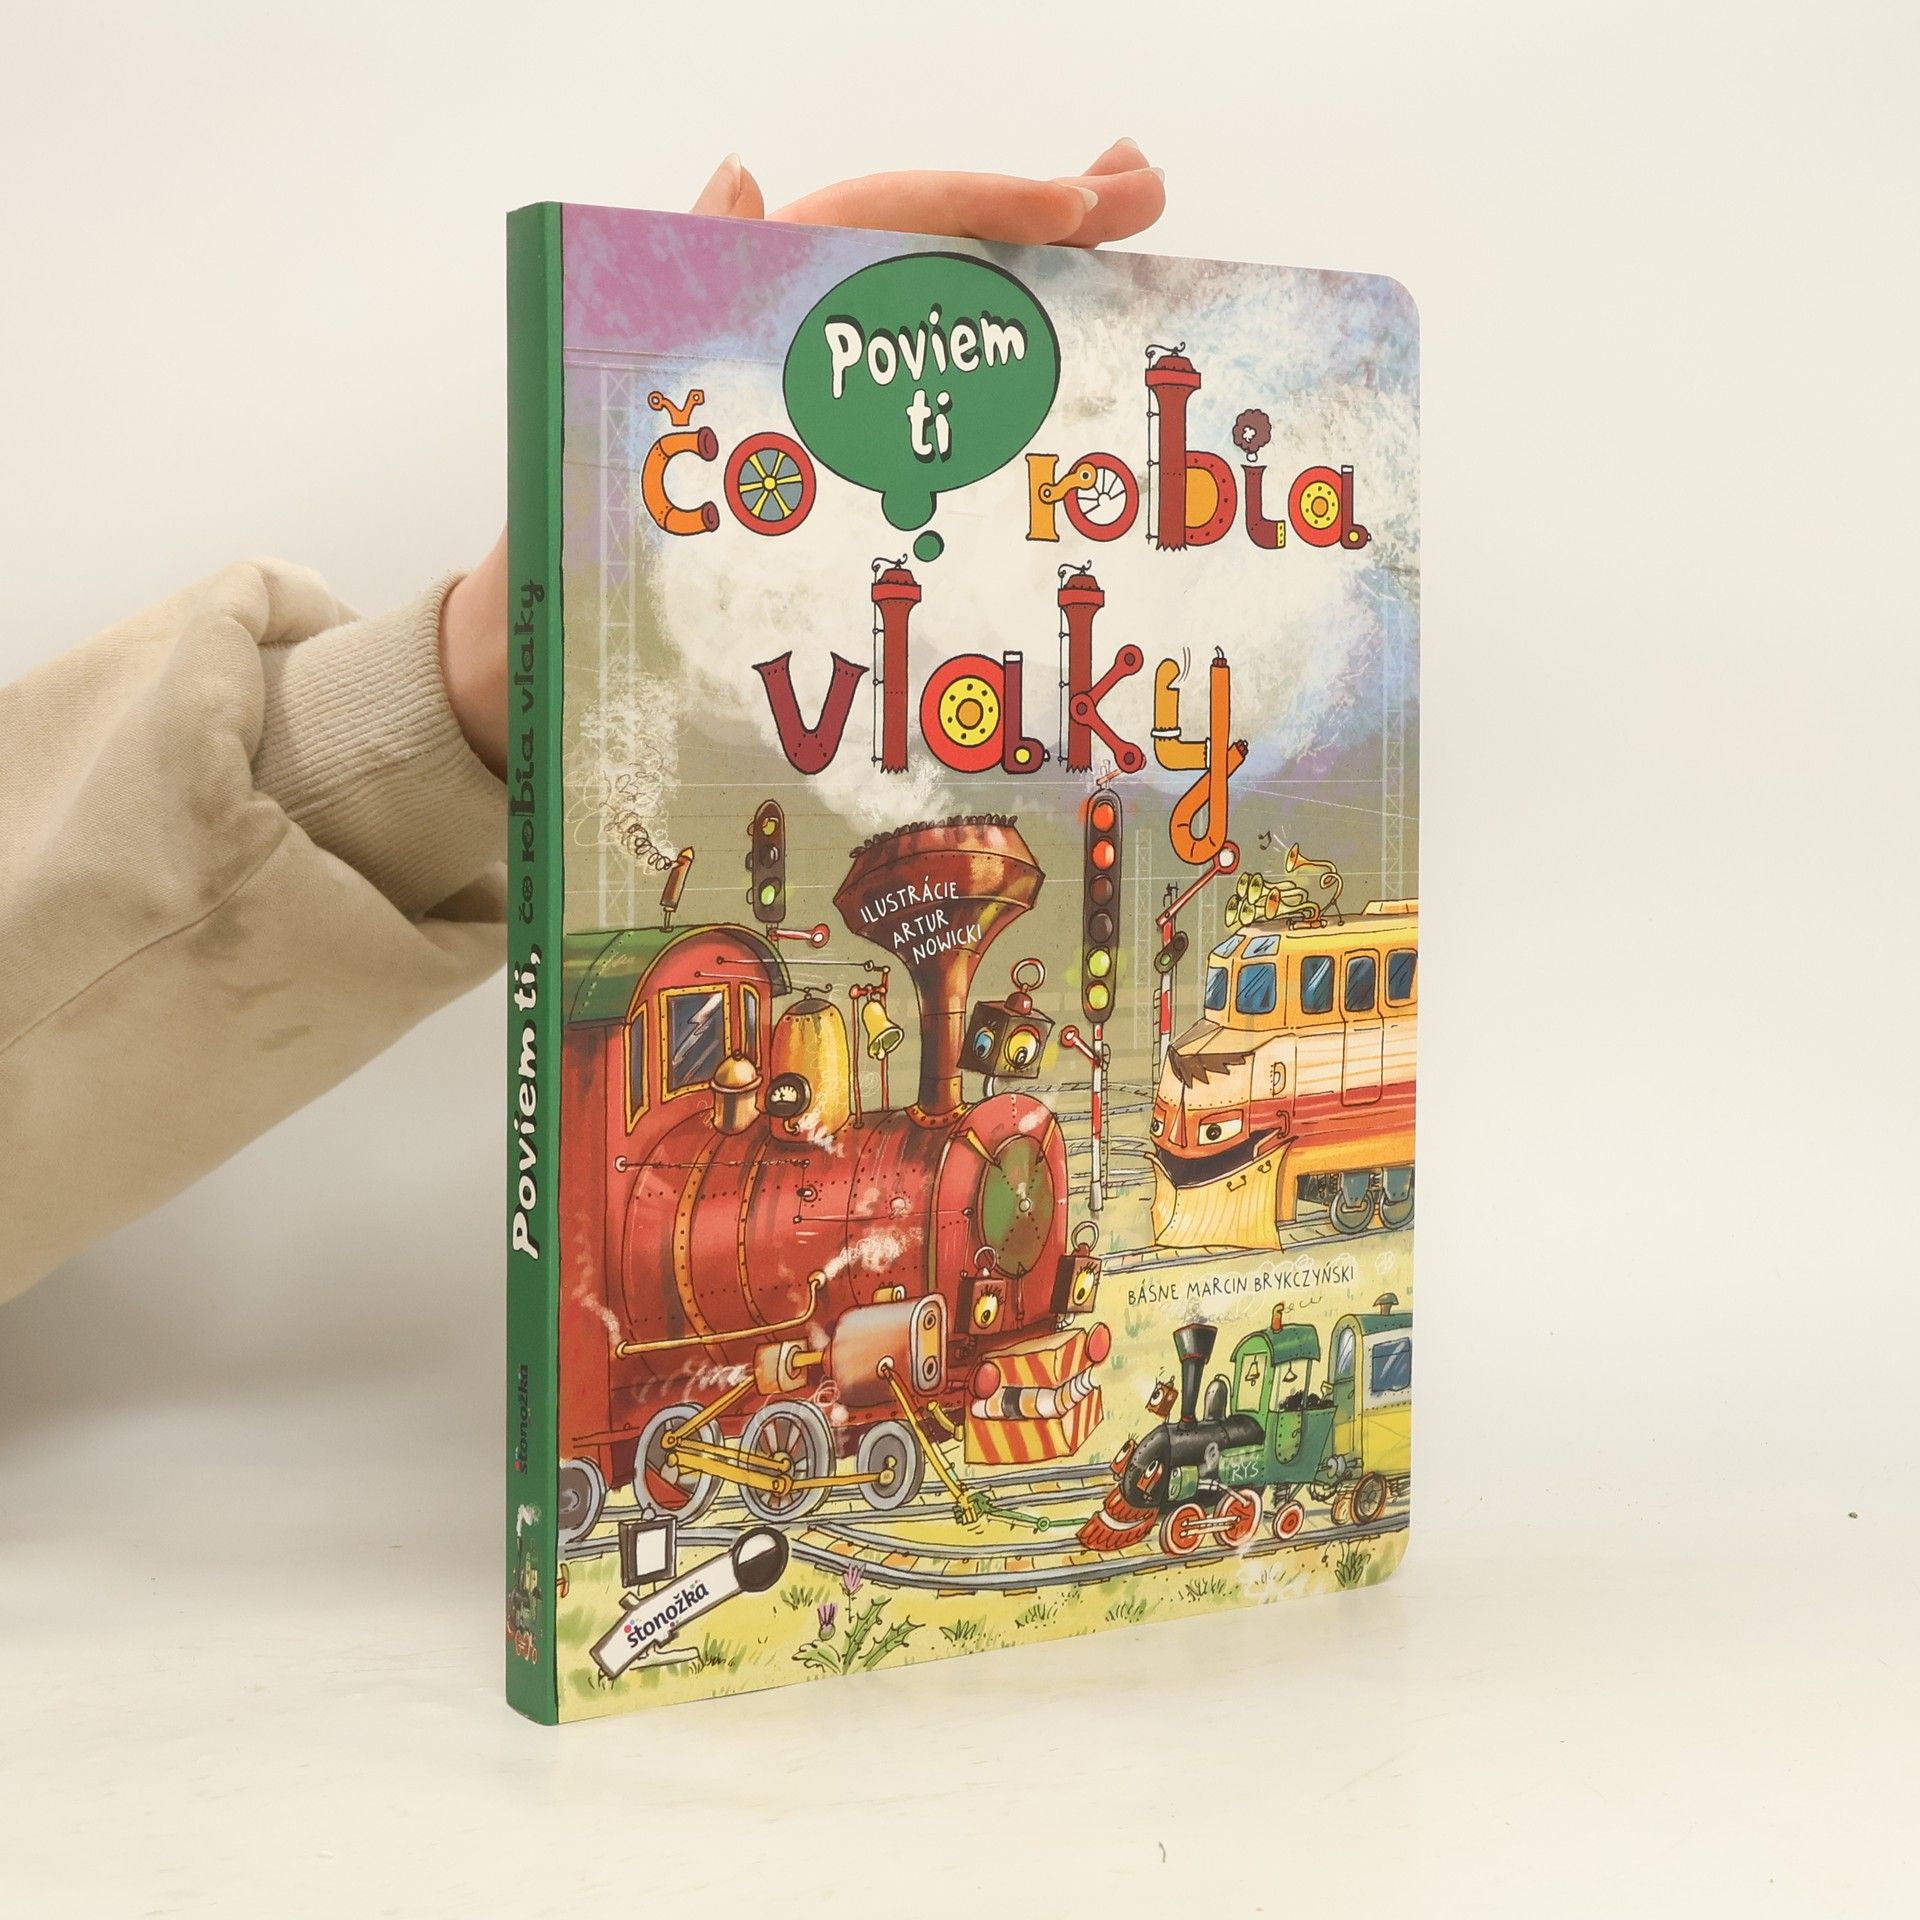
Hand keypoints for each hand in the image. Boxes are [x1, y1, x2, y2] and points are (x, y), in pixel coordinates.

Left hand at [440, 142, 1167, 774]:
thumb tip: (741, 173)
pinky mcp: (838, 498)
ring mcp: (825, 432)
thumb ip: (670, 297)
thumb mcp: (605, 419)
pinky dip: (1008, 402)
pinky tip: (1077, 393)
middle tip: (1144, 194)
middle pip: (931, 260)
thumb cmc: (563, 560)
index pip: (880, 225)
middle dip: (1041, 217)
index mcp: (743, 323)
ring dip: (1042, 294)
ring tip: (1137, 255)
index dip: (980, 204)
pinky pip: (934, 435)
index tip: (1076, 206)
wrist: (543, 676)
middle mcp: (795, 363)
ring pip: (946, 341)